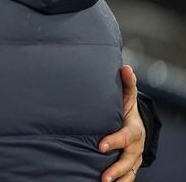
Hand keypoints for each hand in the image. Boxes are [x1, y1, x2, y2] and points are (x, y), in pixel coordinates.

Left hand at [99, 65, 143, 181]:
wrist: (136, 125)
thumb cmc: (126, 110)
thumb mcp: (127, 98)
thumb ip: (126, 84)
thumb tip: (125, 67)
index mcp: (133, 130)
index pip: (125, 137)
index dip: (114, 141)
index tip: (100, 146)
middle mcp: (135, 148)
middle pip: (128, 160)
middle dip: (116, 168)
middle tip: (103, 176)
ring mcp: (133, 159)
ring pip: (129, 173)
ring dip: (118, 179)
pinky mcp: (128, 167)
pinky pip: (126, 178)